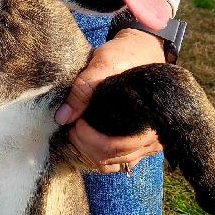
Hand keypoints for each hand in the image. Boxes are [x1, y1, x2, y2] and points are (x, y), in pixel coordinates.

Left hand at [55, 26, 167, 173]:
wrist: (141, 50)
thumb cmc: (125, 55)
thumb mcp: (103, 63)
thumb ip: (83, 88)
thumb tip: (62, 117)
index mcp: (148, 120)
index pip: (114, 146)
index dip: (87, 138)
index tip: (75, 121)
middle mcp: (152, 138)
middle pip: (110, 158)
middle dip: (83, 144)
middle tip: (71, 125)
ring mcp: (146, 144)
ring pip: (111, 164)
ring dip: (88, 152)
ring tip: (75, 131)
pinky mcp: (138, 144)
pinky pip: (117, 162)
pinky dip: (97, 156)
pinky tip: (84, 140)